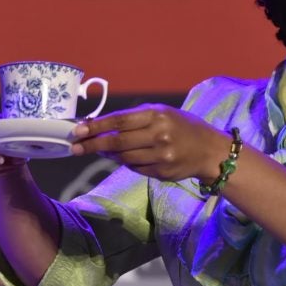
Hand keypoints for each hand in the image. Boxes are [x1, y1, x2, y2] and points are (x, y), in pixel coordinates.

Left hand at [69, 105, 226, 182]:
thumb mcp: (163, 114)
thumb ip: (135, 119)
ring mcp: (161, 155)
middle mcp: (159, 135)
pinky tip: (122, 158)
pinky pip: (136, 168)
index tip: (79, 131)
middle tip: (75, 147)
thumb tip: (102, 127)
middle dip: (93, 145)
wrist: (210, 150)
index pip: (119, 121)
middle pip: (117, 141)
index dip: (96, 127)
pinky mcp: (163, 172)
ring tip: (99, 151)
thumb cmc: (183, 127)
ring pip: (124, 158)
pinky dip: (125, 163)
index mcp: (157, 115)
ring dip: (108, 155)